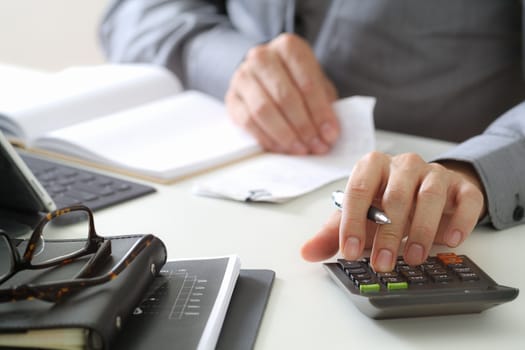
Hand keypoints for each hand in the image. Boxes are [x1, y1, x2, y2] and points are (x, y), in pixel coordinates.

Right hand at [225, 33, 339, 154]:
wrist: (266, 75)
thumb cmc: (296, 80)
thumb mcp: (316, 83)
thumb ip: (324, 104)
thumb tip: (328, 134)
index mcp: (288, 47)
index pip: (307, 82)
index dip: (320, 112)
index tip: (330, 133)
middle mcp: (262, 57)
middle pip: (285, 97)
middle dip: (304, 126)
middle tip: (317, 145)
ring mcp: (243, 76)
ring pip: (264, 110)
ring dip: (285, 135)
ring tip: (301, 149)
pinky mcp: (232, 98)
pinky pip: (248, 122)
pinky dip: (267, 139)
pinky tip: (281, 148)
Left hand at [301, 152, 485, 271]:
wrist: (426, 192)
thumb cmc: (386, 203)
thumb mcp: (358, 216)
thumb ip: (333, 234)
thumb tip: (307, 252)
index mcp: (372, 166)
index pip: (358, 190)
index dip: (353, 222)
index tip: (349, 252)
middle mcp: (403, 165)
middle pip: (396, 196)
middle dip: (387, 234)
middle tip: (382, 263)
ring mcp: (434, 173)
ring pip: (429, 196)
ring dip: (421, 230)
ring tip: (413, 258)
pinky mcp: (462, 187)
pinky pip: (465, 199)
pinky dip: (458, 221)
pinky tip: (448, 241)